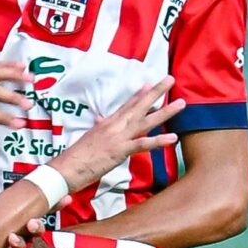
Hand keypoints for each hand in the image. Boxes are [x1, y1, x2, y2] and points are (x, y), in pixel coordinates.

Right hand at [50, 81, 182, 194]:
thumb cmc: (76, 156)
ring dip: (165, 112)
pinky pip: (142, 144)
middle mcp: (115, 126)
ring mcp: (119, 137)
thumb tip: (101, 120)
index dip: (139, 94)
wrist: (66, 168)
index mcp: (107, 123)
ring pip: (146, 121)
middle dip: (156, 92)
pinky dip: (158, 140)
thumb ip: (99, 128)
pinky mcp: (120, 150)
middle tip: (170, 79)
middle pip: (139, 106)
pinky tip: (172, 137)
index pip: (126, 105)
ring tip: (181, 103)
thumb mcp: (89, 138)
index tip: (150, 84)